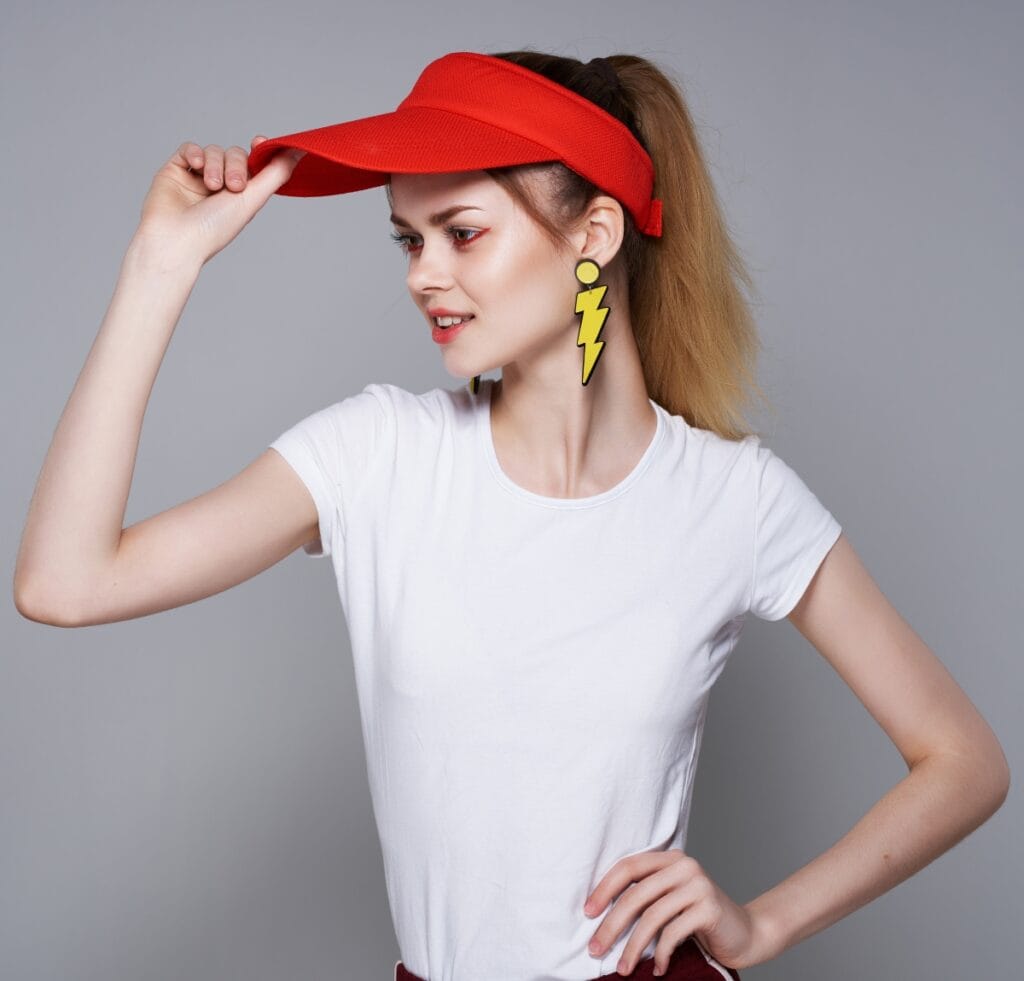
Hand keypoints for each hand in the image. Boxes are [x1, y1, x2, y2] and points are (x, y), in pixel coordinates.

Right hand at [131, 137, 304, 268]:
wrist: (177, 238)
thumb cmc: (216, 227)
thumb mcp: (253, 199)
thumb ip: (276, 174)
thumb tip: (300, 151)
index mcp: (242, 195)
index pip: (253, 163)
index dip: (259, 150)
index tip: (260, 142)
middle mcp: (221, 185)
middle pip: (235, 154)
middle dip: (236, 166)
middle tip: (234, 187)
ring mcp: (198, 177)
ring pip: (213, 151)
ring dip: (216, 165)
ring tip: (212, 186)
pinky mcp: (176, 171)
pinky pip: (189, 148)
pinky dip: (195, 153)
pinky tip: (197, 166)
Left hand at [583, 848, 758, 975]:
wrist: (748, 933)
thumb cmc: (700, 919)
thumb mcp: (671, 899)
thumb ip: (647, 895)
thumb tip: (599, 913)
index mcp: (670, 858)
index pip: (628, 867)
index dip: (604, 889)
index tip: (587, 913)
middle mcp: (684, 866)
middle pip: (636, 895)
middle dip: (611, 925)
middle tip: (594, 948)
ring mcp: (698, 885)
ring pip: (651, 917)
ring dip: (632, 947)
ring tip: (622, 969)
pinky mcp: (709, 909)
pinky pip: (673, 933)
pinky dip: (660, 954)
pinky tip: (657, 968)